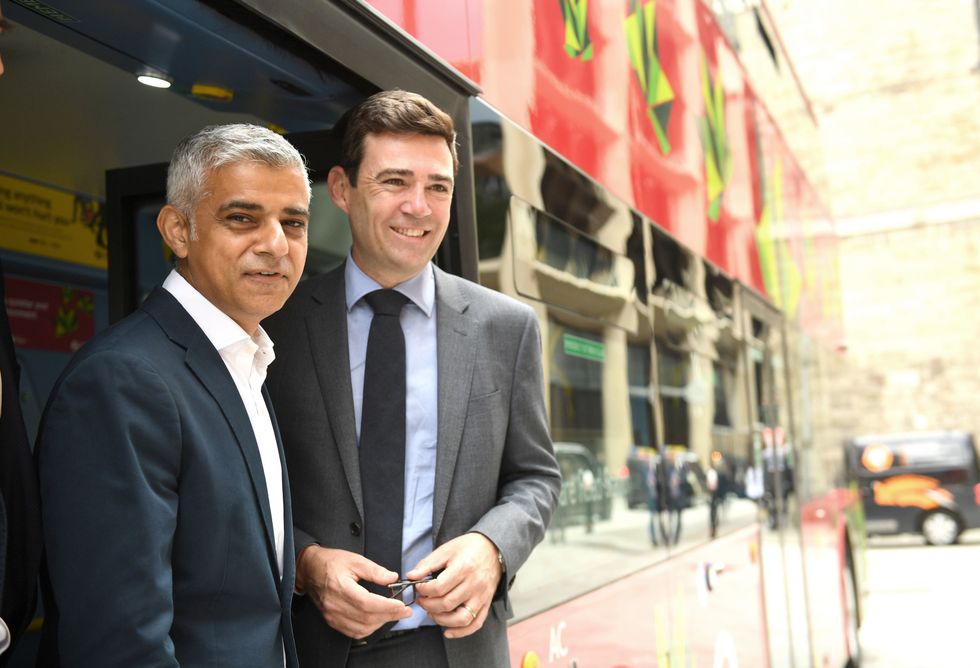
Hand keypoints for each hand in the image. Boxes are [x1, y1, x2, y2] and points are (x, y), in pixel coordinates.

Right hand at [296, 546, 411, 638]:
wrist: (310, 569)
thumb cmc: (331, 562)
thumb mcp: (355, 560)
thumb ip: (375, 570)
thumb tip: (392, 577)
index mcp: (340, 587)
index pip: (367, 603)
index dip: (386, 606)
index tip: (401, 605)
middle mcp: (334, 605)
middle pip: (366, 617)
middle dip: (389, 615)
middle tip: (404, 611)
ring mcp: (332, 615)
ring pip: (361, 628)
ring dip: (380, 623)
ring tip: (393, 614)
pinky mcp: (332, 620)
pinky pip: (353, 632)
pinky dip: (368, 629)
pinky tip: (377, 620)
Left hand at [407, 533, 501, 638]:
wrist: (494, 548)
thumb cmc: (468, 548)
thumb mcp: (446, 550)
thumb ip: (428, 564)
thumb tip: (410, 576)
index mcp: (463, 568)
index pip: (439, 587)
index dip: (423, 590)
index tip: (418, 587)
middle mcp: (474, 585)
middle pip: (447, 604)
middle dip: (428, 605)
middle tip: (421, 600)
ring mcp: (482, 596)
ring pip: (460, 618)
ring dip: (441, 620)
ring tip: (431, 613)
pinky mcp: (486, 603)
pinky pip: (475, 623)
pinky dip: (461, 632)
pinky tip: (447, 631)